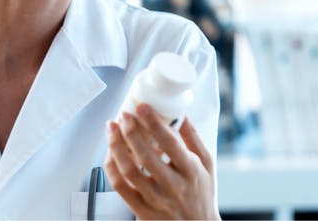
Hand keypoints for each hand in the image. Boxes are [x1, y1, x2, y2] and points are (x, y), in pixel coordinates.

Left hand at [104, 104, 219, 219]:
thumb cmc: (202, 195)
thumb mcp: (207, 165)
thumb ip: (193, 139)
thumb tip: (181, 114)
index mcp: (191, 171)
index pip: (170, 143)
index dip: (153, 123)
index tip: (142, 107)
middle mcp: (173, 186)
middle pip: (146, 156)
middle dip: (131, 131)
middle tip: (123, 115)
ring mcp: (156, 200)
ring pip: (129, 172)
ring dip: (116, 147)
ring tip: (112, 130)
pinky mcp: (142, 211)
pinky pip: (120, 188)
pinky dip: (112, 168)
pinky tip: (110, 154)